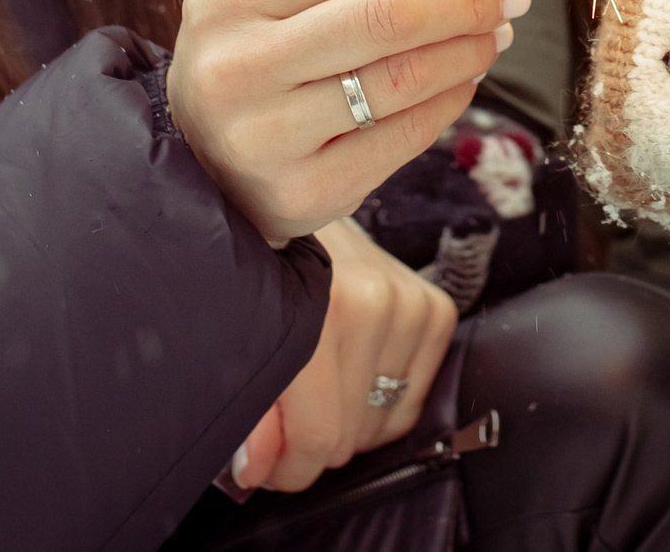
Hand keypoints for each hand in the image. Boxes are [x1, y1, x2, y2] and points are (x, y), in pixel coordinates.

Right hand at [168, 0, 535, 245]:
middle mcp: (239, 66)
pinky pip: (403, 138)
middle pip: (388, 16)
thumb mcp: (275, 2)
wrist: (200, 164)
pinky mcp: (301, 193)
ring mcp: (267, 137)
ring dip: (468, 50)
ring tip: (495, 34)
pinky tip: (465, 80)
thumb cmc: (258, 64)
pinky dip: (450, 101)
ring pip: (401, 79)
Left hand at [230, 220, 457, 491]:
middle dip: (311, 445)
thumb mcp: (235, 333)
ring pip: (383, 425)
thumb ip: (248, 408)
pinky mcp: (435, 309)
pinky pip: (413, 401)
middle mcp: (375, 302)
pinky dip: (380, 404)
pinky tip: (350, 379)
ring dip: (347, 424)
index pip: (320, 435)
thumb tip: (253, 470)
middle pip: (351, 436)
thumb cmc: (258, 266)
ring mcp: (411, 303)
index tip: (262, 466)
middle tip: (282, 424)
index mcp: (320, 308)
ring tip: (315, 393)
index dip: (287, 468)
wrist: (291, 200)